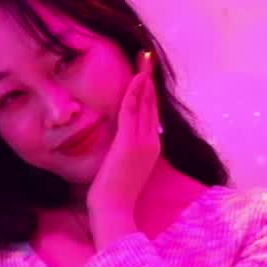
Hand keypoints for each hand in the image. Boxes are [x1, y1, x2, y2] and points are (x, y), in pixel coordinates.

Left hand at [87, 50, 160, 247]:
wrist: (113, 210)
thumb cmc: (114, 194)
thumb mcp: (123, 167)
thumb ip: (125, 151)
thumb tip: (118, 141)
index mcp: (152, 147)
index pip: (152, 114)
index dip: (150, 92)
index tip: (146, 74)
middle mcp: (152, 141)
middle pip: (152, 104)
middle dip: (149, 79)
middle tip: (146, 57)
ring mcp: (143, 141)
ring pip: (145, 104)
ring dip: (144, 79)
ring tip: (143, 59)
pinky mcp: (130, 142)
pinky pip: (133, 110)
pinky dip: (135, 93)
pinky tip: (136, 78)